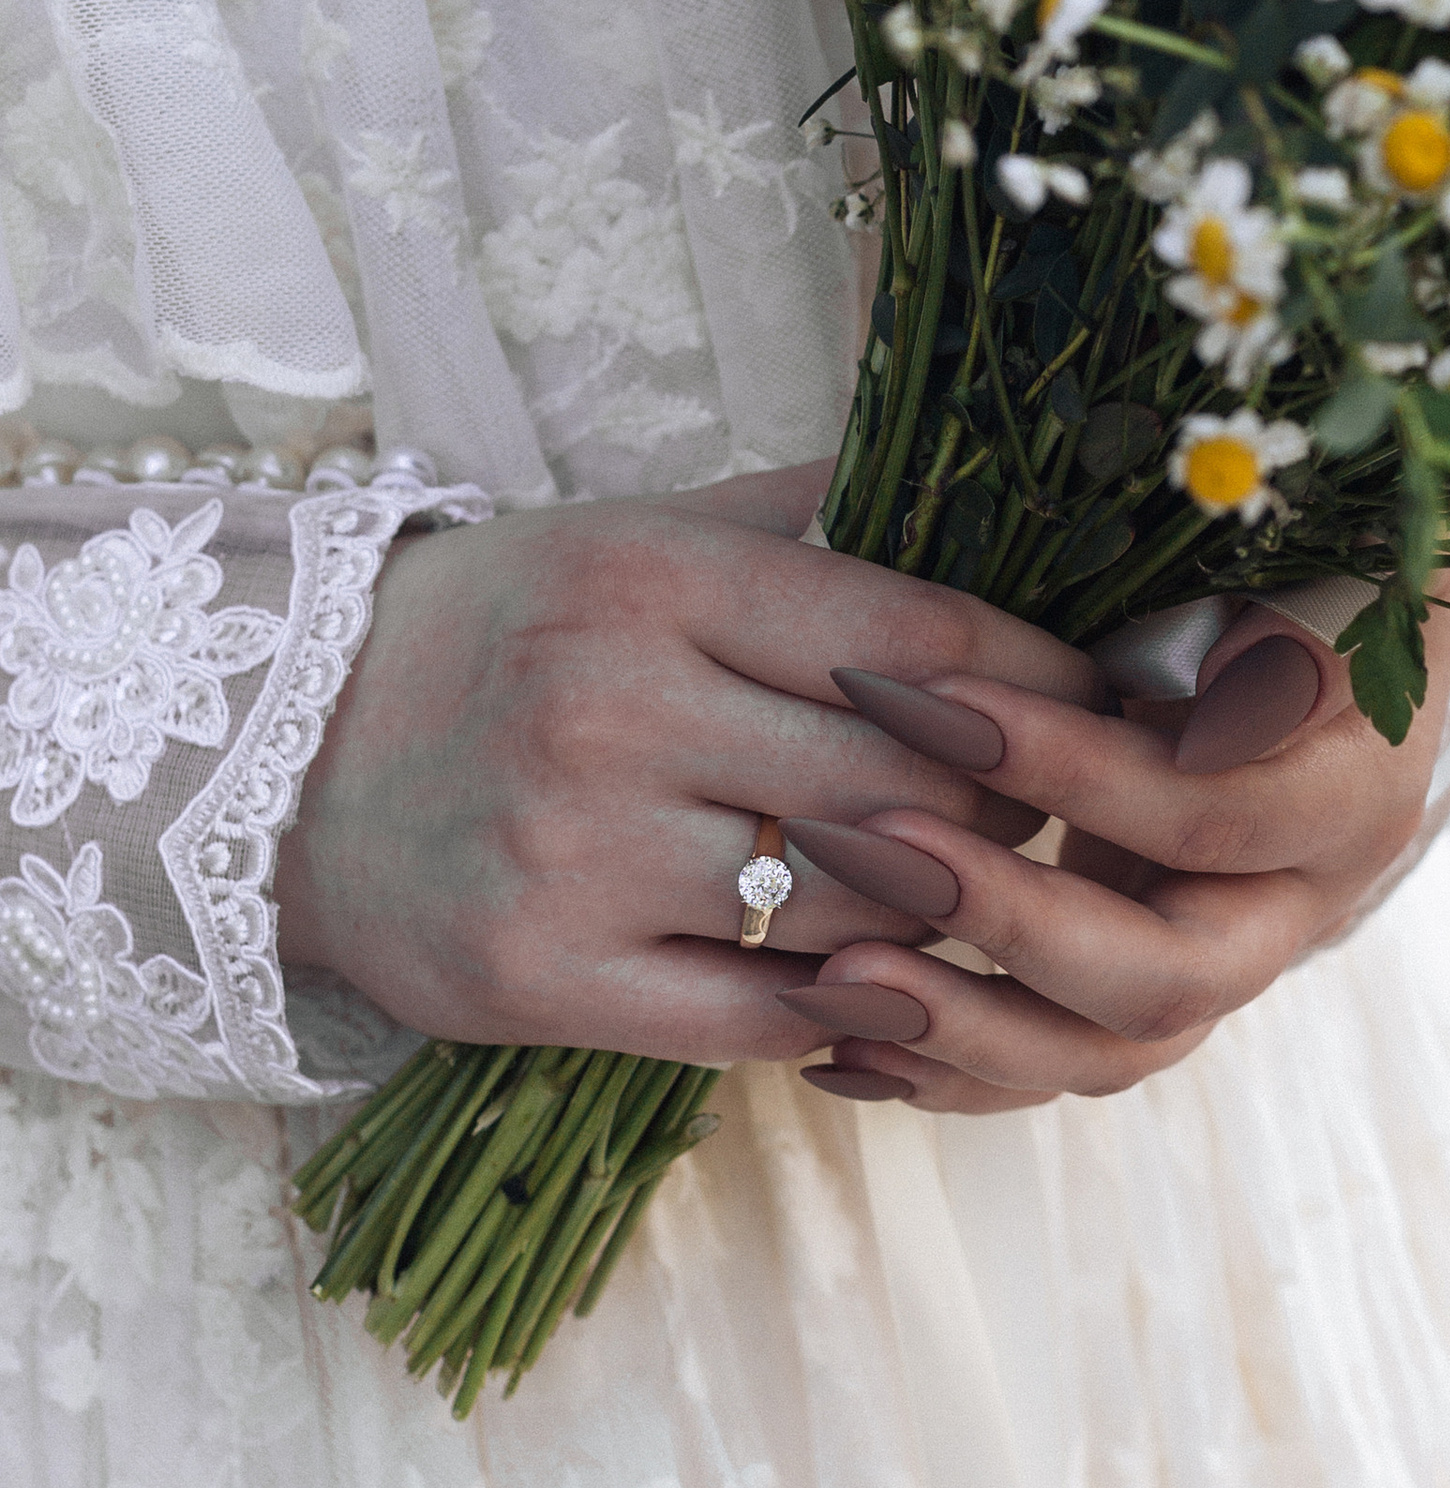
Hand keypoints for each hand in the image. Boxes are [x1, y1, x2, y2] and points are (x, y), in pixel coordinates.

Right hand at [281, 467, 1449, 1097]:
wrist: (282, 764)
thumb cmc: (511, 633)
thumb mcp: (645, 530)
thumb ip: (817, 512)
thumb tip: (1008, 472)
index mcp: (656, 576)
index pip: (919, 632)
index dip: (1049, 677)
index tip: (1129, 702)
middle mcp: (614, 705)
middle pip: (905, 775)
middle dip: (1022, 804)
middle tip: (1097, 817)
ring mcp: (575, 851)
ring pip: (847, 899)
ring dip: (953, 911)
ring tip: (1020, 900)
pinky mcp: (542, 980)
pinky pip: (760, 1015)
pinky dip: (854, 1008)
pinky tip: (904, 988)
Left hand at [780, 578, 1449, 1114]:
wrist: (1304, 634)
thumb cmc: (1288, 563)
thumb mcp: (1301, 562)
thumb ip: (1272, 626)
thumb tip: (1220, 695)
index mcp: (1353, 790)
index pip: (1211, 807)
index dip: (1070, 765)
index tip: (923, 695)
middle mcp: (1299, 902)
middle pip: (1168, 973)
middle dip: (1005, 917)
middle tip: (862, 846)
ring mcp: (1221, 964)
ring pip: (1108, 1051)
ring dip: (962, 1026)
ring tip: (827, 985)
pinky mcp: (1146, 999)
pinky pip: (1052, 1067)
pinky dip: (946, 1069)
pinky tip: (835, 1047)